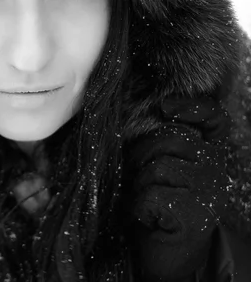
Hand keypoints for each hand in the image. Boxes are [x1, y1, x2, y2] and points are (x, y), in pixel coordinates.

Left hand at [126, 97, 230, 281]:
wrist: (167, 253)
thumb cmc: (157, 203)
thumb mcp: (160, 166)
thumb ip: (161, 140)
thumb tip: (145, 113)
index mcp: (210, 152)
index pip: (213, 117)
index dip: (192, 106)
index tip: (167, 106)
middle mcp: (218, 168)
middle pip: (171, 138)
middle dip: (142, 154)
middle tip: (139, 177)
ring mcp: (211, 191)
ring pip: (159, 166)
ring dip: (140, 183)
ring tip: (147, 199)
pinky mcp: (197, 214)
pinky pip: (153, 194)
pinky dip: (139, 205)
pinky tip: (149, 216)